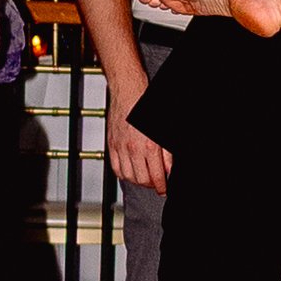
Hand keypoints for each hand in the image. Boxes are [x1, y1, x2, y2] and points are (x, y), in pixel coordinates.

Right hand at [105, 74, 171, 197]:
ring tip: (144, 178)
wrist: (128, 91)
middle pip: (141, 179)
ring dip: (137, 180)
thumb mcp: (163, 130)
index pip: (156, 175)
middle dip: (150, 184)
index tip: (164, 189)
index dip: (161, 186)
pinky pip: (115, 167)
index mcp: (149, 145)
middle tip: (156, 183)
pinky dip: (123, 173)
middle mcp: (133, 148)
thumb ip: (166, 152)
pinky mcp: (111, 144)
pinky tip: (130, 171)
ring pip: (128, 176)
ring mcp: (120, 148)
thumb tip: (168, 169)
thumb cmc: (146, 105)